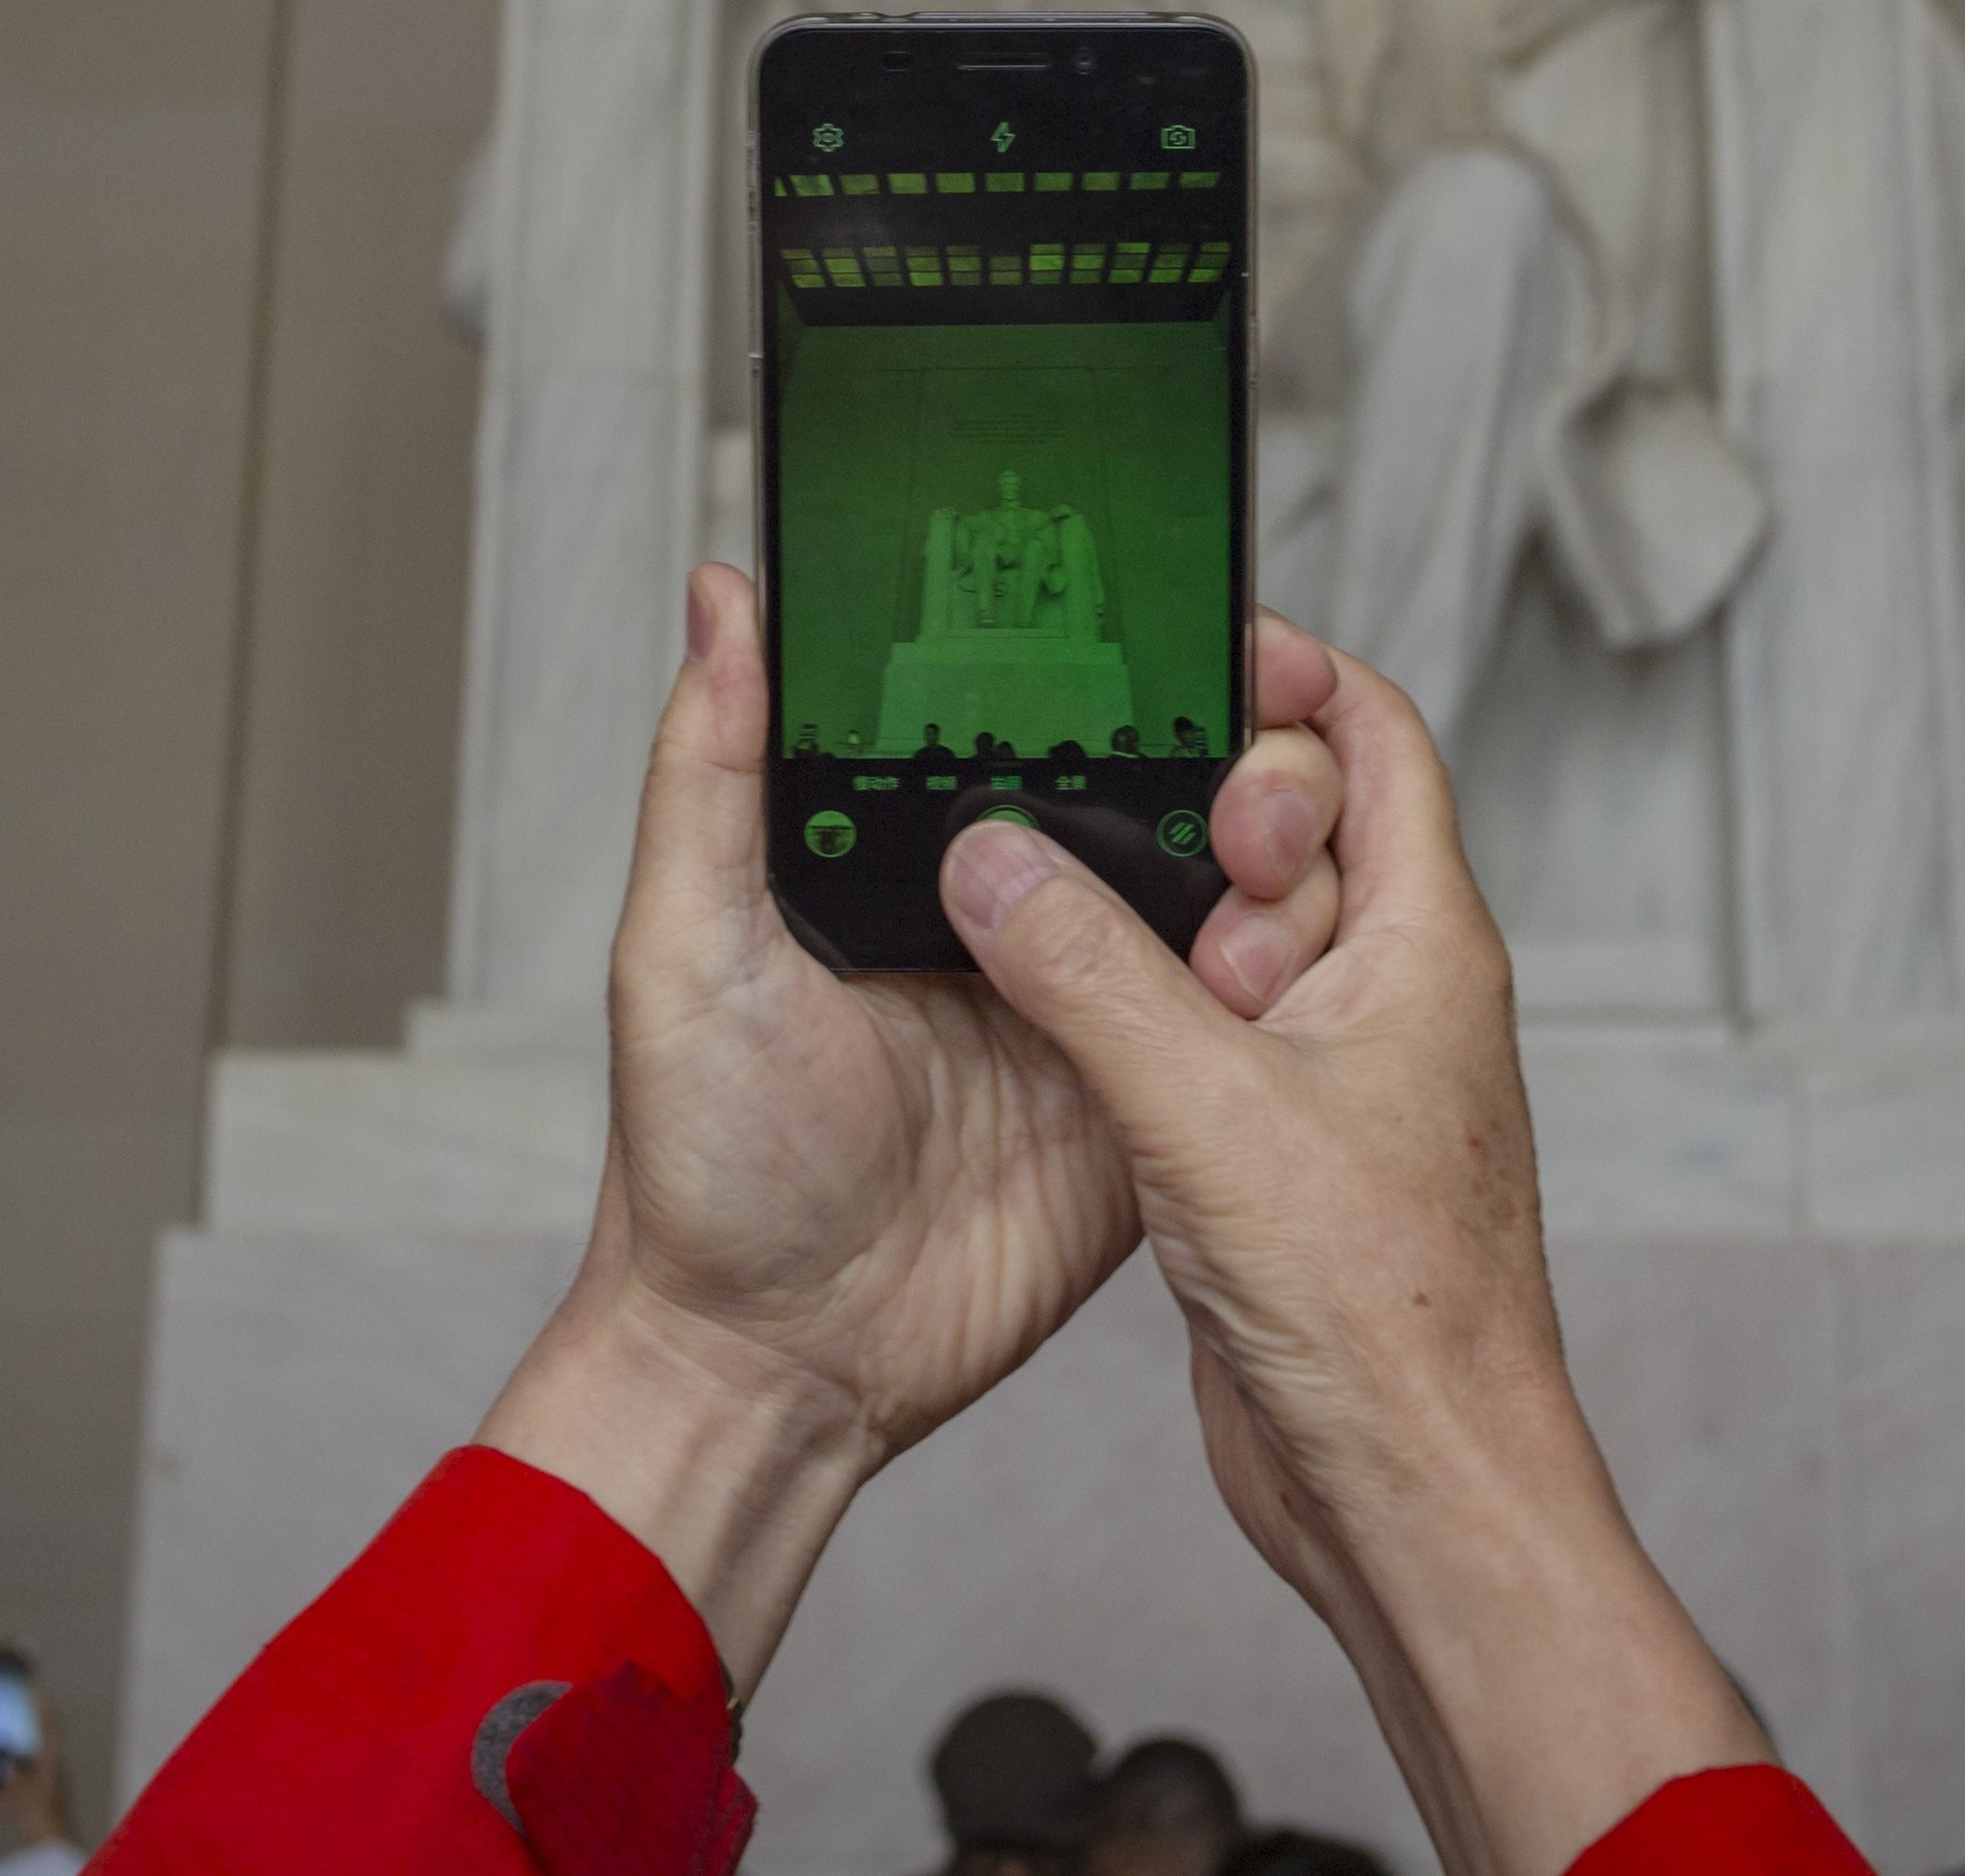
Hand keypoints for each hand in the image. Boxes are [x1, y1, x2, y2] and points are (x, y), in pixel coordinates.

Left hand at [472, 566, 1353, 1693]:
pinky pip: (1232, 1027)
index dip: (1107, 659)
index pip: (1026, 715)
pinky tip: (1279, 963)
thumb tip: (724, 596)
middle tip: (1253, 758)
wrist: (775, 1368)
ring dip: (1263, 863)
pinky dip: (1271, 989)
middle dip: (1229, 753)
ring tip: (1269, 853)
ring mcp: (1091, 1008)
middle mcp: (1013, 913)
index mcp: (907, 853)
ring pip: (1218, 893)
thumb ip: (712, 773)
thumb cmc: (699, 1167)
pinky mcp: (1144, 1104)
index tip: (1182, 603)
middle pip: (1153, 789)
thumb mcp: (685, 950)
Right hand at [939, 625, 1769, 1875]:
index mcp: (1423, 943)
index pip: (1373, 738)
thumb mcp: (1207, 1107)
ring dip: (1155, 922)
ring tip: (1061, 916)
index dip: (1287, 675)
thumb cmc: (1382, 1313)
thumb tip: (993, 856)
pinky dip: (1141, 1013)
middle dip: (1195, 805)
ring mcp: (1339, 1078)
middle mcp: (1392, 995)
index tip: (1184, 648)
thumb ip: (1089, 970)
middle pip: (1296, 828)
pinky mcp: (1281, 1157)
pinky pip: (1207, 1038)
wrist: (1413, 1493)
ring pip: (1239, 938)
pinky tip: (1063, 1025)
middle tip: (1101, 809)